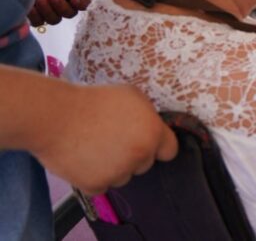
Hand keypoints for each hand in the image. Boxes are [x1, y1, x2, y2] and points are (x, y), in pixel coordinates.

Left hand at [29, 0, 98, 25]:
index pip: (84, 3)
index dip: (82, 4)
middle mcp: (61, 1)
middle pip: (70, 14)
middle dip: (62, 6)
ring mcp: (47, 10)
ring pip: (56, 20)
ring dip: (49, 10)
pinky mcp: (34, 17)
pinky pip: (41, 23)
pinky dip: (36, 15)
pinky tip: (31, 6)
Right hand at [32, 84, 177, 194]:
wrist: (56, 116)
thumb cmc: (93, 101)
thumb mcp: (131, 96)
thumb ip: (147, 116)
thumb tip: (150, 126)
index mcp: (152, 133)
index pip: (170, 151)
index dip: (158, 147)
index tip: (148, 144)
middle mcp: (140, 155)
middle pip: (144, 164)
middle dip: (133, 155)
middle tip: (112, 140)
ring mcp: (118, 172)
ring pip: (123, 177)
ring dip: (113, 168)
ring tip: (95, 148)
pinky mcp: (96, 185)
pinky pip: (102, 186)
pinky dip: (94, 177)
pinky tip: (84, 159)